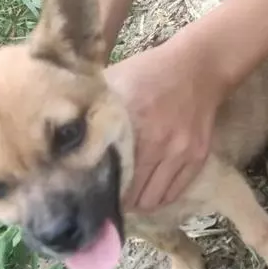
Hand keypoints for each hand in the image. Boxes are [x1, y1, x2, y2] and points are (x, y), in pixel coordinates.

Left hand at [105, 29, 227, 212]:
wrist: (198, 66)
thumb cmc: (149, 72)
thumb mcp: (115, 82)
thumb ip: (94, 110)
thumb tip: (68, 133)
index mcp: (134, 126)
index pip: (113, 176)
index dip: (100, 190)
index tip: (90, 193)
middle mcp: (159, 144)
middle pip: (133, 195)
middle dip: (119, 200)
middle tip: (109, 195)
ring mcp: (181, 153)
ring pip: (154, 200)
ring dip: (139, 202)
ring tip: (129, 196)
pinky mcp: (198, 157)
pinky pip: (175, 193)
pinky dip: (159, 198)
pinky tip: (149, 191)